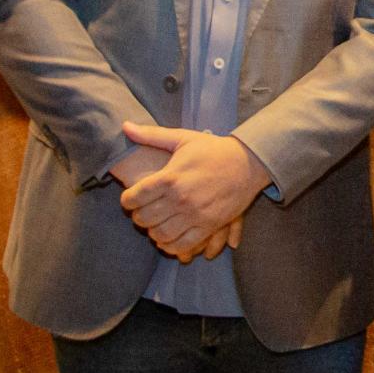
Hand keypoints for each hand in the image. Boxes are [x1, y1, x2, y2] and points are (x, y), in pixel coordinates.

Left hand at [119, 123, 271, 260]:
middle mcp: (180, 198)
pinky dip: (171, 246)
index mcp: (170, 176)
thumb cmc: (214, 150)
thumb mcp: (183, 138)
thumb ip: (151, 135)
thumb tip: (124, 126)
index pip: (134, 197)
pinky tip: (170, 238)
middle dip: (138, 217)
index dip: (127, 200)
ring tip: (156, 224)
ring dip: (153, 232)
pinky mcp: (209, 225)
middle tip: (142, 212)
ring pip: (160, 235)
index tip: (130, 199)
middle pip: (144, 218)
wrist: (249, 163)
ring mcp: (195, 214)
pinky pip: (182, 245)